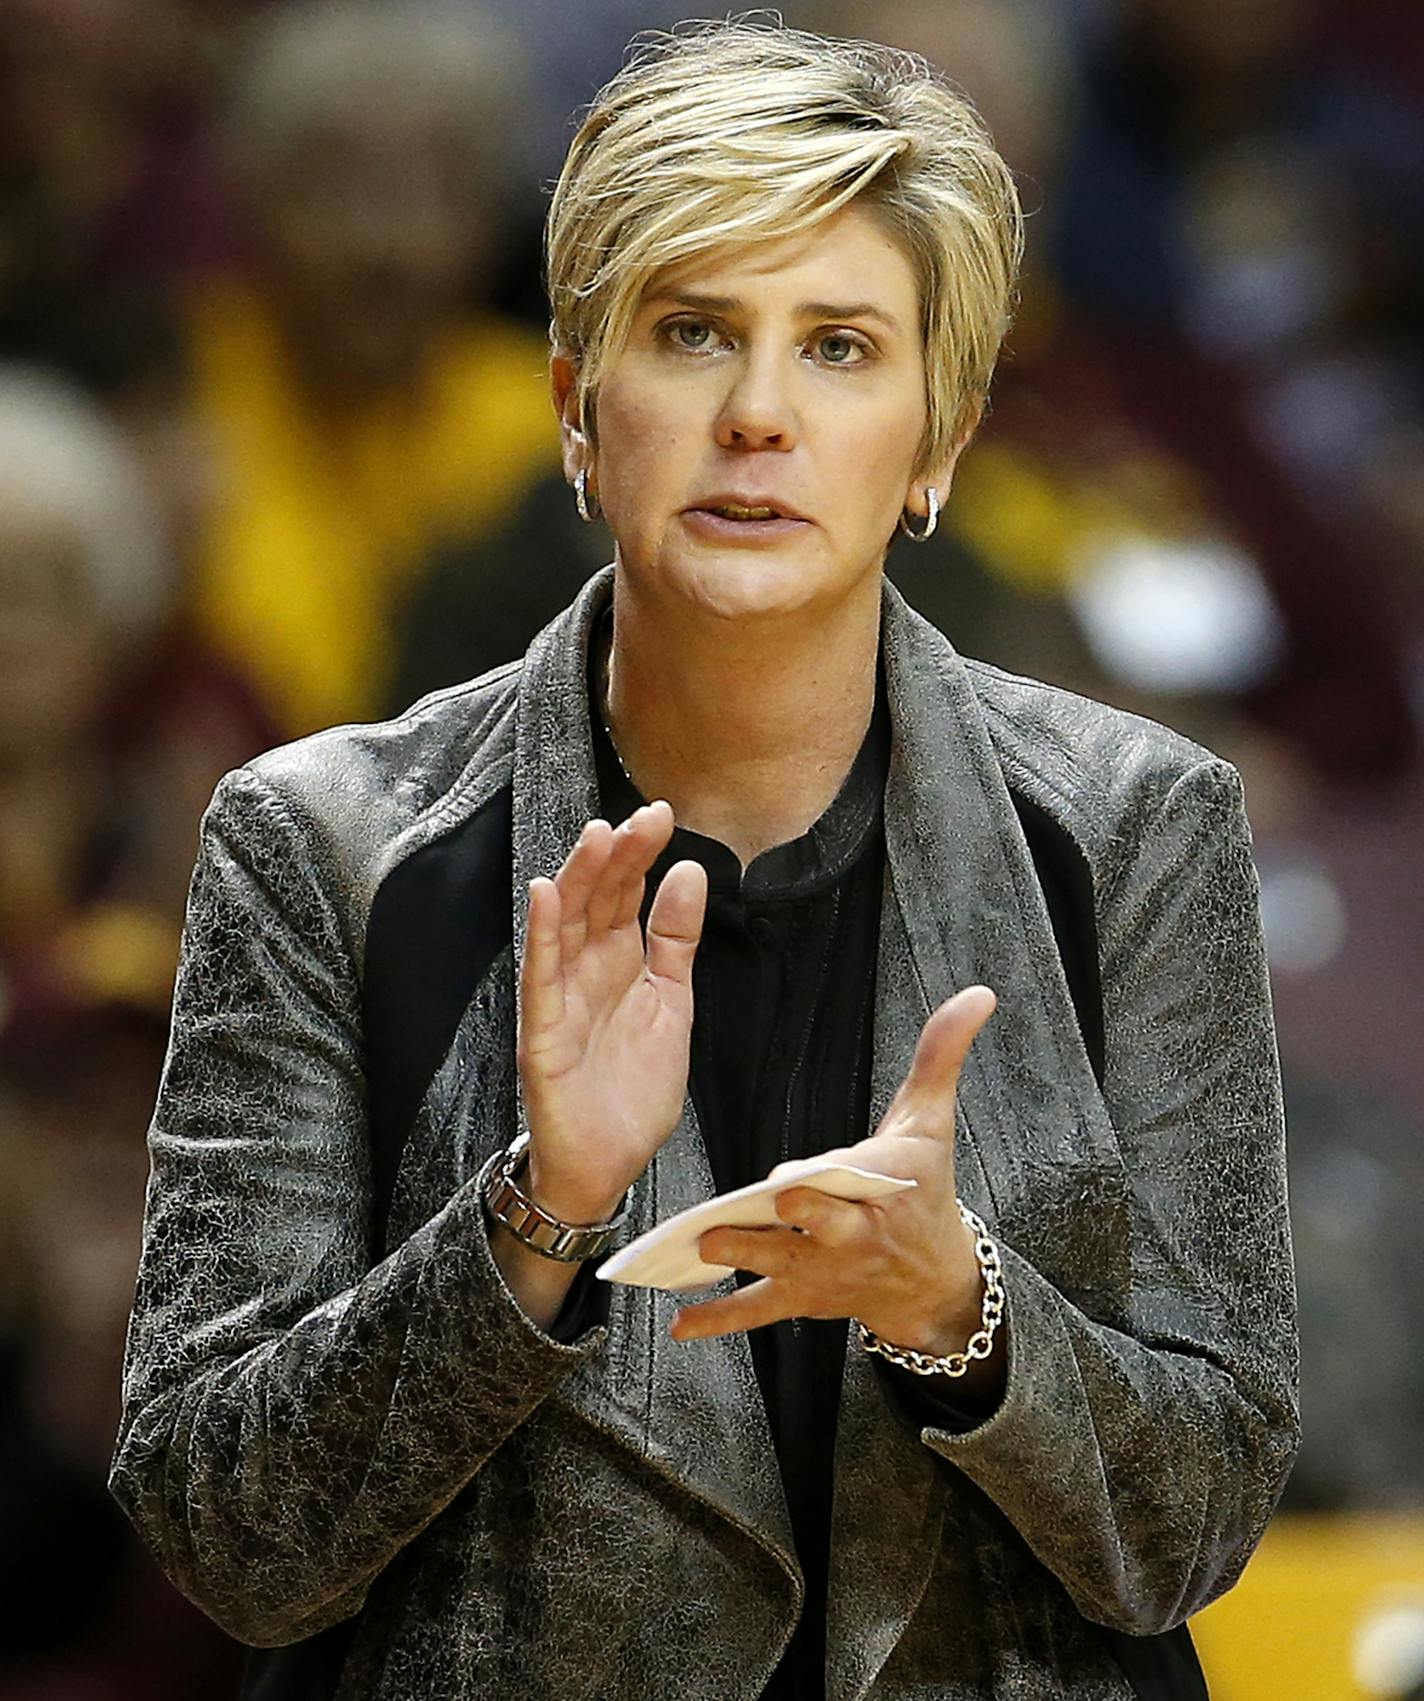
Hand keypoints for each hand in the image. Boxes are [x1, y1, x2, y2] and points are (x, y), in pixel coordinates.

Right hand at [518, 802, 706, 1223]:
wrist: (607, 1164)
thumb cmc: (631, 1088)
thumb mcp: (671, 1002)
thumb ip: (676, 939)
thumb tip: (689, 871)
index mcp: (618, 962)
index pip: (624, 894)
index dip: (639, 855)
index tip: (660, 814)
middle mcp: (584, 972)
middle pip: (595, 901)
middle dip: (616, 857)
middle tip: (640, 818)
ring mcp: (560, 1000)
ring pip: (564, 927)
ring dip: (577, 881)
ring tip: (595, 837)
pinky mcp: (542, 1036)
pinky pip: (539, 979)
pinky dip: (541, 937)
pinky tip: (543, 896)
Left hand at [671, 985, 996, 1351]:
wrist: (935, 1281)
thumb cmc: (925, 1189)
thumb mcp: (933, 1120)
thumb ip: (942, 1054)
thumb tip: (977, 994)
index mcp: (882, 1187)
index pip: (850, 1180)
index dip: (822, 1181)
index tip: (793, 1179)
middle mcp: (851, 1234)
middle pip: (818, 1226)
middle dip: (792, 1218)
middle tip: (762, 1203)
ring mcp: (823, 1271)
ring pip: (778, 1265)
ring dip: (742, 1255)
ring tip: (703, 1245)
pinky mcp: (800, 1298)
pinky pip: (756, 1311)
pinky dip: (720, 1319)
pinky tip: (681, 1324)